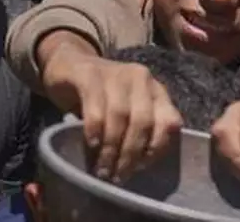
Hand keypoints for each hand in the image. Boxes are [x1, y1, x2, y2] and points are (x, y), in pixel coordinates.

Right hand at [42, 51, 182, 182]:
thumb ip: (139, 131)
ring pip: (120, 115)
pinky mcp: (89, 74)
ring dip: (111, 147)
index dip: (157, 148)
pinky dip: (95, 129)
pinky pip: (95, 106)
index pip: (170, 121)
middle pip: (143, 121)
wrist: (70, 65)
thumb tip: (138, 166)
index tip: (141, 167)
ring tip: (103, 168)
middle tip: (117, 175)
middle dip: (130, 153)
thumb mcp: (128, 111)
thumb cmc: (102, 97)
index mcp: (156, 90)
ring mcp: (115, 73)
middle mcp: (140, 78)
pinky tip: (92, 144)